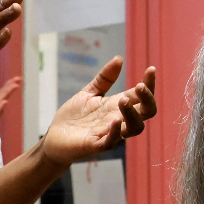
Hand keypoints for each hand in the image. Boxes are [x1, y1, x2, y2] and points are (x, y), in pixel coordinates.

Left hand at [39, 58, 158, 166]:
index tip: (151, 69)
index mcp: (118, 106)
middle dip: (147, 98)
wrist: (53, 137)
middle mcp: (119, 120)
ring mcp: (109, 133)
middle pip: (147, 112)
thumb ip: (105, 78)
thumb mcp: (89, 92)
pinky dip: (115, 131)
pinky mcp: (96, 145)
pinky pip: (111, 141)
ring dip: (133, 114)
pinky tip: (115, 120)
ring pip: (135, 128)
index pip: (142, 96)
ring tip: (123, 100)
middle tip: (139, 86)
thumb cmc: (74, 117)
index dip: (149, 84)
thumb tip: (119, 58)